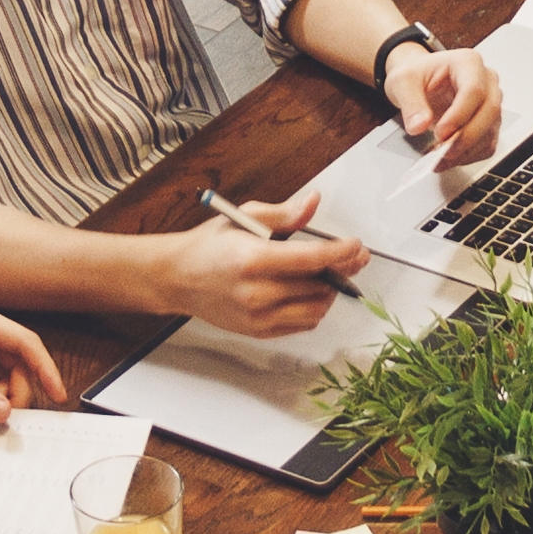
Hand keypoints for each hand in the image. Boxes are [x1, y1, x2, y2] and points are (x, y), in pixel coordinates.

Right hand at [169, 178, 368, 338]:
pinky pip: (302, 324)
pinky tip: (314, 293)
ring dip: (330, 292)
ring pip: (315, 309)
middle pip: (317, 285)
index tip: (356, 246)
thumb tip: (313, 202)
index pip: (310, 259)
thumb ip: (284, 214)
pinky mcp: (257, 331)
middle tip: (355, 258)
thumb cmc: (209, 246)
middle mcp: (255, 292)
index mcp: (252, 259)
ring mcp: (257, 316)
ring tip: (333, 275)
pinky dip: (315, 309)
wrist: (176, 277)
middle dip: (343, 269)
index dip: (340, 253)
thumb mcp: (243, 217)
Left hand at [383, 42, 501, 169]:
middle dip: (466, 137)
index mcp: (467, 63)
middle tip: (443, 151)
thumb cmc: (417, 75)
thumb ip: (410, 103)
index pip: (474, 90)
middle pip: (489, 111)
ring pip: (490, 131)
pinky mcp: (489, 123)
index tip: (440, 132)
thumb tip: (419, 125)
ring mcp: (491, 102)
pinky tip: (448, 159)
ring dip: (466, 150)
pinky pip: (487, 144)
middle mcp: (486, 81)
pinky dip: (469, 156)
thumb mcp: (403, 82)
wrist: (421, 81)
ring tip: (440, 159)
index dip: (459, 115)